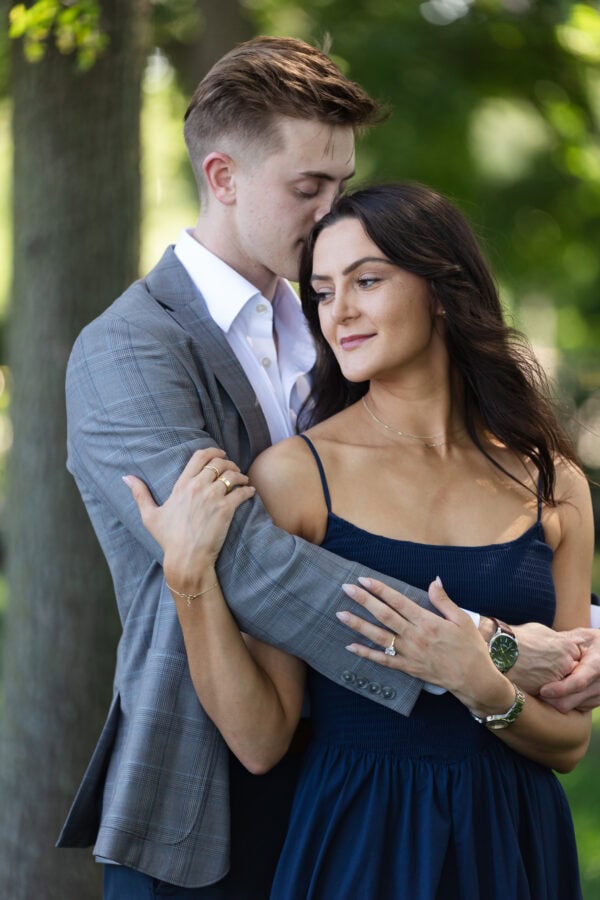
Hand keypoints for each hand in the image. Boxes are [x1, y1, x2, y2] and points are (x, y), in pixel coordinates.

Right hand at [123, 447, 254, 592]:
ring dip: (240, 475)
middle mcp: (197, 487)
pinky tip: (250, 493)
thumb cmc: (168, 539)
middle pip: (219, 463)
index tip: (220, 453)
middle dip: (228, 463)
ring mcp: (212, 498)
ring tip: (243, 480)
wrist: (186, 558)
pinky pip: (242, 492)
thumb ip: (140, 494)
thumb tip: (126, 478)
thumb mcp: (149, 516)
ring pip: (232, 475)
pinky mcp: (226, 509)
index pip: (199, 457)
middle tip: (233, 469)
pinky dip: (248, 490)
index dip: (213, 451)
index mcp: (181, 486)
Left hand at [337, 577, 511, 713]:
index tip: (364, 579)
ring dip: (358, 624)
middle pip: (384, 615)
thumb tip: (434, 580)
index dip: (380, 589)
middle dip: (364, 600)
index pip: (398, 601)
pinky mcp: (407, 668)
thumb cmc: (471, 647)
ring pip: (379, 637)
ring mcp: (409, 653)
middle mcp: (415, 636)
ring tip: (341, 614)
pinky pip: (383, 660)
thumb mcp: (462, 619)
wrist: (474, 680)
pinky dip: (366, 653)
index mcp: (427, 622)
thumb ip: (444, 600)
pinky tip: (350, 645)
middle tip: (347, 588)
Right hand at [509, 623, 580, 695]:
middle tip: (542, 667)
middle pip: (569, 672)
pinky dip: (540, 690)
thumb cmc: (518, 637)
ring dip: (550, 682)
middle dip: (558, 671)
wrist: (500, 650)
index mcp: (568, 647)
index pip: (574, 657)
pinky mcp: (546, 691)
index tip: (551, 658)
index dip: (562, 658)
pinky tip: (528, 681)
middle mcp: (566, 663)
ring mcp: (557, 679)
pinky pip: (548, 694)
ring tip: (533, 674)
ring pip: (559, 684)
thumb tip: (555, 643)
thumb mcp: (540, 630)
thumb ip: (554, 639)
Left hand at [540, 628, 599, 712]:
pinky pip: (574, 709)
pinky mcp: (596, 703)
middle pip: (570, 701)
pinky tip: (555, 691)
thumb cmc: (594, 642)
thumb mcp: (582, 636)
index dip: (559, 689)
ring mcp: (599, 696)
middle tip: (532, 689)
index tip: (542, 690)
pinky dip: (562, 701)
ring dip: (553, 701)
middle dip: (549, 699)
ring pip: (570, 708)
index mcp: (597, 665)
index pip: (578, 682)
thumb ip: (565, 642)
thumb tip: (541, 643)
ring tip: (541, 688)